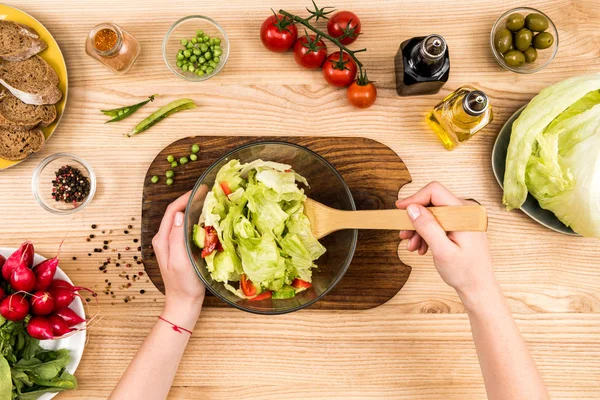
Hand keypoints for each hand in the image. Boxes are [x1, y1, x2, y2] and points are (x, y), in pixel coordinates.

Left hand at [152, 191, 205, 320]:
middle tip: (209, 193)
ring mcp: (171, 244)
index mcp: (162, 239)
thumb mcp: (180, 260)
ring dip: (193, 209)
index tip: (201, 190)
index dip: (185, 198)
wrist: (184, 303)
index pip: (173, 211)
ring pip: (181, 220)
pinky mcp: (179, 249)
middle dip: (190, 200)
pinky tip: (207, 221)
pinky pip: (186, 229)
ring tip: (209, 203)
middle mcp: (164, 239)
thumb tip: (180, 215)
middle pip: (176, 213)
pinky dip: (196, 221)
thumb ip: (177, 237)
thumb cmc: (183, 284)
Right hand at [395, 182, 495, 299]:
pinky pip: (437, 222)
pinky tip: (421, 246)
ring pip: (432, 213)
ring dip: (418, 228)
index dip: (414, 198)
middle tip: (404, 234)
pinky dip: (426, 233)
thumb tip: (412, 208)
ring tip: (412, 245)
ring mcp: (462, 218)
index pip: (435, 192)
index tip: (399, 209)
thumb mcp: (442, 251)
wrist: (478, 286)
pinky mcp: (459, 225)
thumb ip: (428, 228)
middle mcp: (465, 212)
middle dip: (415, 218)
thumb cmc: (466, 272)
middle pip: (431, 202)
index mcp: (465, 214)